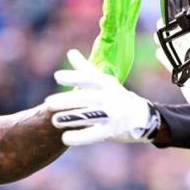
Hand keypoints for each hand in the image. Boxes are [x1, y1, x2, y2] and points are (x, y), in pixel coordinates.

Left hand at [46, 49, 160, 145]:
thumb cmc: (115, 96)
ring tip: (54, 121)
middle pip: (87, 98)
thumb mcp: (103, 81)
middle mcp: (111, 97)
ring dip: (72, 118)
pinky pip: (95, 134)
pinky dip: (80, 137)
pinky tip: (65, 138)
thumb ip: (85, 69)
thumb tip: (70, 52)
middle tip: (48, 103)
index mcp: (107, 83)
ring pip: (90, 116)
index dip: (74, 77)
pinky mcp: (112, 131)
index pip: (90, 78)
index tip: (57, 77)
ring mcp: (113, 114)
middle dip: (67, 100)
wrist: (141, 117)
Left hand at [89, 0, 142, 82]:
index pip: (108, 21)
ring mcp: (119, 33)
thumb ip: (104, 74)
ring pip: (123, 10)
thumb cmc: (101, 80)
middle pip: (116, 10)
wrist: (104, 83)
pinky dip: (134, 8)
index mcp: (107, 42)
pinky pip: (131, 19)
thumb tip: (104, 73)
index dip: (110, 8)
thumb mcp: (103, 78)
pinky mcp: (125, 36)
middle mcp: (112, 34)